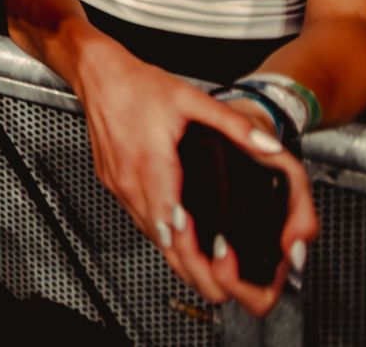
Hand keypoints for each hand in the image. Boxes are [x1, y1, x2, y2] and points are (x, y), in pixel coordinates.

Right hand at [76, 45, 317, 314]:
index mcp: (151, 164)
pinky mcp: (112, 181)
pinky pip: (138, 217)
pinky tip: (174, 239)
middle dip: (190, 269)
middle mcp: (131, 180)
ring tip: (203, 276)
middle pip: (161, 239)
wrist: (96, 73)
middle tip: (219, 292)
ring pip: (148, 232)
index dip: (194, 255)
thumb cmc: (137, 84)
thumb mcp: (191, 98)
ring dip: (174, 254)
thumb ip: (232, 125)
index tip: (216, 277)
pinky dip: (158, 233)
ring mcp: (118, 183)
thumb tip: (268, 147)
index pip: (173, 225)